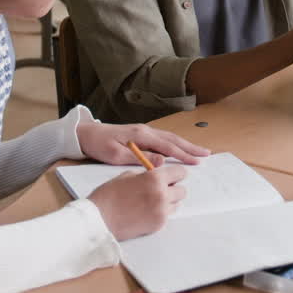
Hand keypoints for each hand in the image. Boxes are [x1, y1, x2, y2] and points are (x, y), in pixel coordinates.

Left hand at [76, 120, 208, 165]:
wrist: (85, 134)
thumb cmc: (99, 145)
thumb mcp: (116, 155)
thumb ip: (140, 158)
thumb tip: (162, 161)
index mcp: (141, 135)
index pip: (168, 146)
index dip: (183, 154)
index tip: (197, 161)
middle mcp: (145, 130)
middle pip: (173, 139)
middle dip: (190, 147)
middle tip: (207, 154)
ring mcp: (143, 130)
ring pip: (169, 137)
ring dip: (185, 144)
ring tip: (198, 151)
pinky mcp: (140, 133)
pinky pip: (162, 138)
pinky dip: (174, 143)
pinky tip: (179, 148)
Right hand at [90, 166, 186, 239]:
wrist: (99, 219)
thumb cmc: (109, 195)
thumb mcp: (127, 175)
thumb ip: (146, 175)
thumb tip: (156, 175)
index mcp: (155, 178)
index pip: (180, 172)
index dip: (176, 173)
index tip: (172, 176)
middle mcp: (162, 194)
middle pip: (182, 190)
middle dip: (173, 189)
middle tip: (160, 189)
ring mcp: (162, 211)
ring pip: (177, 204)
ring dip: (169, 202)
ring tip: (151, 201)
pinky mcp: (159, 225)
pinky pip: (168, 216)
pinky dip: (161, 213)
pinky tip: (146, 211)